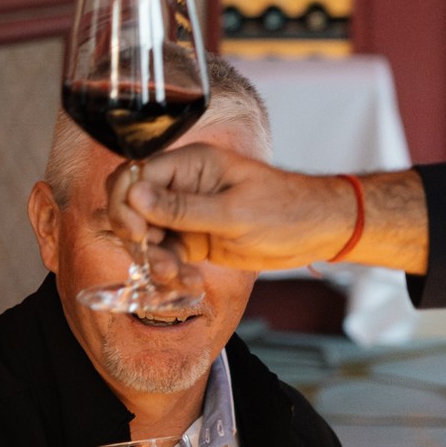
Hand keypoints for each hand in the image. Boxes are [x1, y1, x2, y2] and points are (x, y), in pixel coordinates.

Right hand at [108, 146, 355, 273]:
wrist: (318, 231)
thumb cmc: (287, 209)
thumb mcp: (233, 212)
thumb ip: (181, 207)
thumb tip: (134, 195)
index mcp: (190, 165)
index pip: (134, 176)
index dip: (127, 204)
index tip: (139, 234)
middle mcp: (180, 185)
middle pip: (130, 207)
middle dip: (138, 238)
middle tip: (157, 261)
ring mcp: (184, 212)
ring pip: (144, 236)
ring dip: (155, 260)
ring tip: (178, 277)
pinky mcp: (191, 237)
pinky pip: (164, 254)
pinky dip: (170, 271)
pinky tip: (189, 282)